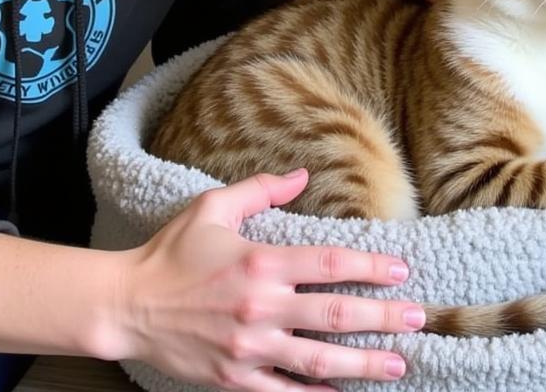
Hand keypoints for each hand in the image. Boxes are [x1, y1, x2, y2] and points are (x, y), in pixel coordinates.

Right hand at [116, 169, 425, 390]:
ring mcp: (249, 349)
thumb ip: (261, 190)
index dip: (371, 268)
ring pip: (319, 361)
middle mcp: (261, 308)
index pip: (330, 265)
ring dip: (363, 364)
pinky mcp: (235, 380)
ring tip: (397, 363)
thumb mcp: (213, 207)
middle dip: (383, 318)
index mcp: (260, 262)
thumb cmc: (171, 252)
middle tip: (418, 319)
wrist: (127, 305)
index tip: (401, 272)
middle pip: (336, 315)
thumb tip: (302, 175)